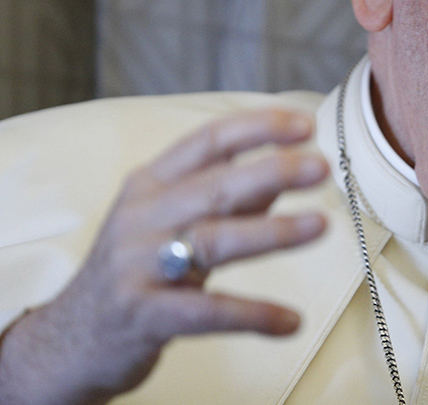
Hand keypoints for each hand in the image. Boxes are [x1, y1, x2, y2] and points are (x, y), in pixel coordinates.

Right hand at [0, 109, 328, 404]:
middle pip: (215, 186)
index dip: (258, 128)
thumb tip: (286, 170)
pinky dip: (253, 315)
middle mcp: (142, 218)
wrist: (69, 341)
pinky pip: (207, 312)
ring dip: (273, 231)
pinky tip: (290, 321)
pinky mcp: (143, 315)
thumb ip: (227, 197)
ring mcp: (139, 266)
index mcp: (150, 185)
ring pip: (213, 240)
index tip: (305, 125)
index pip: (208, 141)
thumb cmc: (136, 271)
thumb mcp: (171, 222)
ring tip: (320, 225)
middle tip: (320, 166)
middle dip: (272, 171)